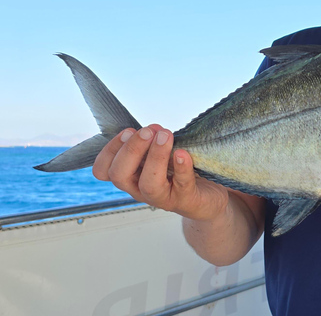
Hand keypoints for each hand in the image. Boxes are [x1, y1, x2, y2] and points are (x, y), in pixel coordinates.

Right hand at [92, 125, 228, 222]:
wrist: (208, 194)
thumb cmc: (181, 170)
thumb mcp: (161, 153)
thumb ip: (154, 142)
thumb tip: (153, 129)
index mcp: (131, 176)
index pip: (104, 170)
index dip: (110, 150)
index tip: (128, 132)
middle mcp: (140, 189)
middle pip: (120, 175)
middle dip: (131, 149)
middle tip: (148, 131)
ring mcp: (162, 198)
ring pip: (148, 184)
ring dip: (155, 157)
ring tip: (165, 136)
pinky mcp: (185, 199)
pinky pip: (181, 185)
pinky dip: (181, 167)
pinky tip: (182, 153)